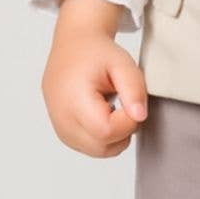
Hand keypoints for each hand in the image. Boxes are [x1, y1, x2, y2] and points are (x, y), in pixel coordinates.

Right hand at [41, 0, 148, 157]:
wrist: (73, 46)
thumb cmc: (97, 53)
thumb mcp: (122, 63)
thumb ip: (134, 89)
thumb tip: (139, 117)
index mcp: (73, 99)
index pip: (106, 131)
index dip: (127, 122)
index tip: (130, 102)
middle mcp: (61, 118)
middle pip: (102, 147)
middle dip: (123, 130)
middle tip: (125, 104)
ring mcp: (60, 129)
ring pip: (99, 151)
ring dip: (115, 135)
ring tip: (114, 106)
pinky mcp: (64, 134)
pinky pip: (91, 148)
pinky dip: (104, 137)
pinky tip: (104, 113)